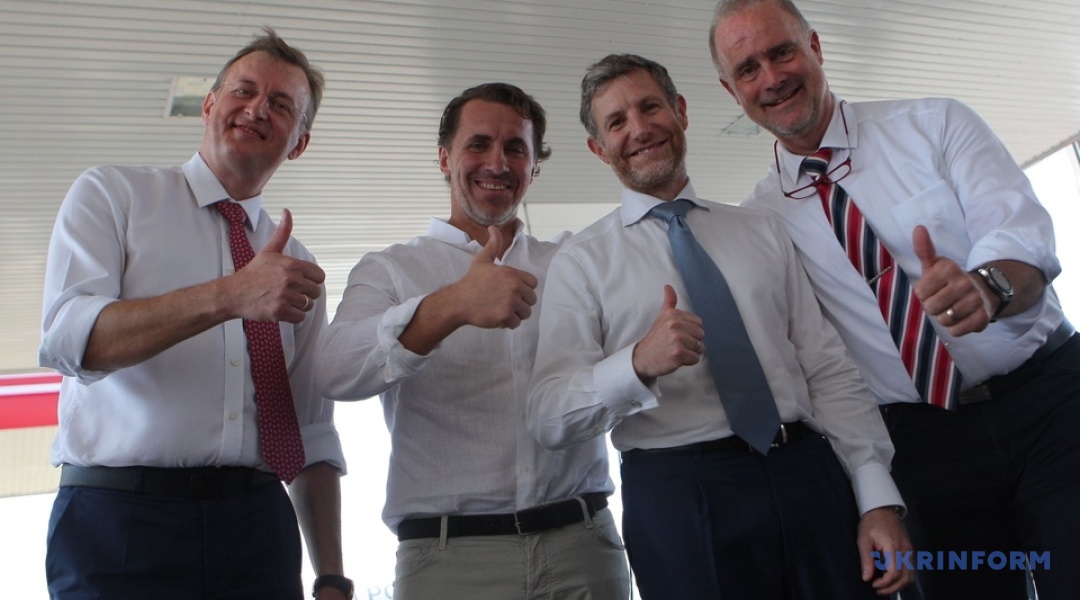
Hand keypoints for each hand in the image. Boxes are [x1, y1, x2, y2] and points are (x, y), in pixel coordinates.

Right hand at [228, 209, 325, 323]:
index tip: (299, 281)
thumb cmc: (254, 273)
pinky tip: (282, 309)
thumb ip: (282, 232)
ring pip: (308, 305)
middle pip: (315, 292)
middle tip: (290, 292)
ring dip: (299, 305)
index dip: (311, 280)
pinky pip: (300, 317)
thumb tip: (287, 212)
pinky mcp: (280, 311)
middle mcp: (290, 279)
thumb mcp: (269, 250)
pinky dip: (293, 316)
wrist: (234, 293)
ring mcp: (285, 296)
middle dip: (305, 293)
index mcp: (292, 264)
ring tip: (284, 299)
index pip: (319, 276)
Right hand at [453, 225, 538, 329]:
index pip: (533, 284)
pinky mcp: (506, 316)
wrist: (458, 301)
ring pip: (526, 312)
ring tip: (501, 310)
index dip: (522, 288)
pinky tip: (496, 317)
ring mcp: (511, 302)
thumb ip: (493, 244)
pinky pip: (516, 323)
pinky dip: (508, 323)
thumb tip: (493, 227)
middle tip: (504, 302)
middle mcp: (514, 287)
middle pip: (531, 299)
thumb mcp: (482, 260)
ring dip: (515, 314)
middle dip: (520, 303)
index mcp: (511, 273)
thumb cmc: (471, 281)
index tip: (509, 291)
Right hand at [632, 285, 704, 379]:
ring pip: (700, 347)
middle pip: (701, 335)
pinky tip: (677, 359)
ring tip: (676, 351)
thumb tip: (668, 286)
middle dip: (692, 342)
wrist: (642, 358)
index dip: (690, 332)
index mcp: (673, 314)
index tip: (677, 335)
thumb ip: (669, 302)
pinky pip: (696, 358)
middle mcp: (675, 324)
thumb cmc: (655, 339)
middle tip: (676, 344)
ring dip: (691, 352)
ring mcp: (677, 339)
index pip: (698, 323)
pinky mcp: (678, 353)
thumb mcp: (661, 317)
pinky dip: (689, 361)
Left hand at [858, 507, 914, 595]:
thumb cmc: (871, 522)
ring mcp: (909, 550)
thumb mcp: (863, 540)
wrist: (882, 508)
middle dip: (892, 587)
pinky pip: (911, 569)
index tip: (874, 585)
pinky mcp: (910, 550)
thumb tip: (866, 577)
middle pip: (905, 577)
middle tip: (878, 590)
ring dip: (899, 585)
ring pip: (911, 575)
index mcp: (893, 547)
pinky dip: (903, 577)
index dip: (885, 583)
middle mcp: (905, 550)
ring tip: (885, 587)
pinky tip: (891, 578)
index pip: (894, 572)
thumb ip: (866, 560)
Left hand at [912, 225, 992, 335]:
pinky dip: (956, 328)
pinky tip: (961, 318)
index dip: (923, 294)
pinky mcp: (982, 317)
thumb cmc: (950, 279)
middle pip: (930, 308)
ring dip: (944, 318)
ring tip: (952, 308)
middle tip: (943, 300)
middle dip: (933, 308)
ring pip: (943, 320)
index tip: (933, 289)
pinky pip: (957, 331)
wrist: (983, 291)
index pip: (920, 292)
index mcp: (949, 269)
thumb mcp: (936, 264)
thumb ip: (924, 249)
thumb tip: (918, 228)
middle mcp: (964, 283)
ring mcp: (975, 300)